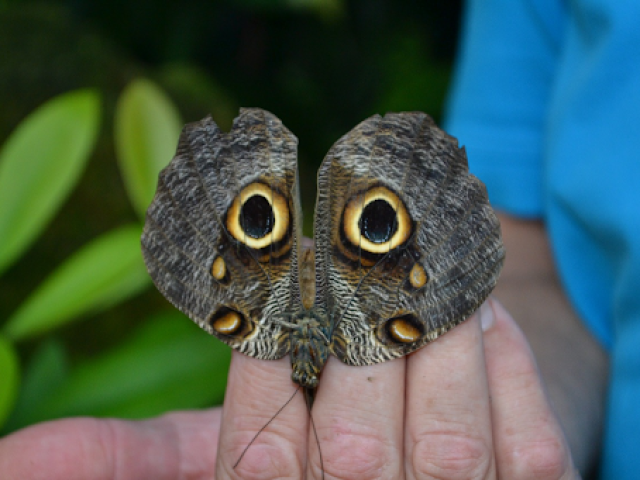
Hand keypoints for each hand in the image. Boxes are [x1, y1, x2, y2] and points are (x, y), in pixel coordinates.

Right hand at [0, 298, 577, 478]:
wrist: (424, 462)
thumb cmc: (310, 444)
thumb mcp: (214, 454)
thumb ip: (124, 460)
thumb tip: (3, 460)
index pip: (253, 452)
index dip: (262, 346)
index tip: (278, 254)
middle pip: (352, 454)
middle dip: (352, 333)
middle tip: (358, 227)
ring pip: (449, 450)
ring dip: (439, 342)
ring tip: (432, 262)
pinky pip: (527, 447)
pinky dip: (508, 367)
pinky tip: (488, 314)